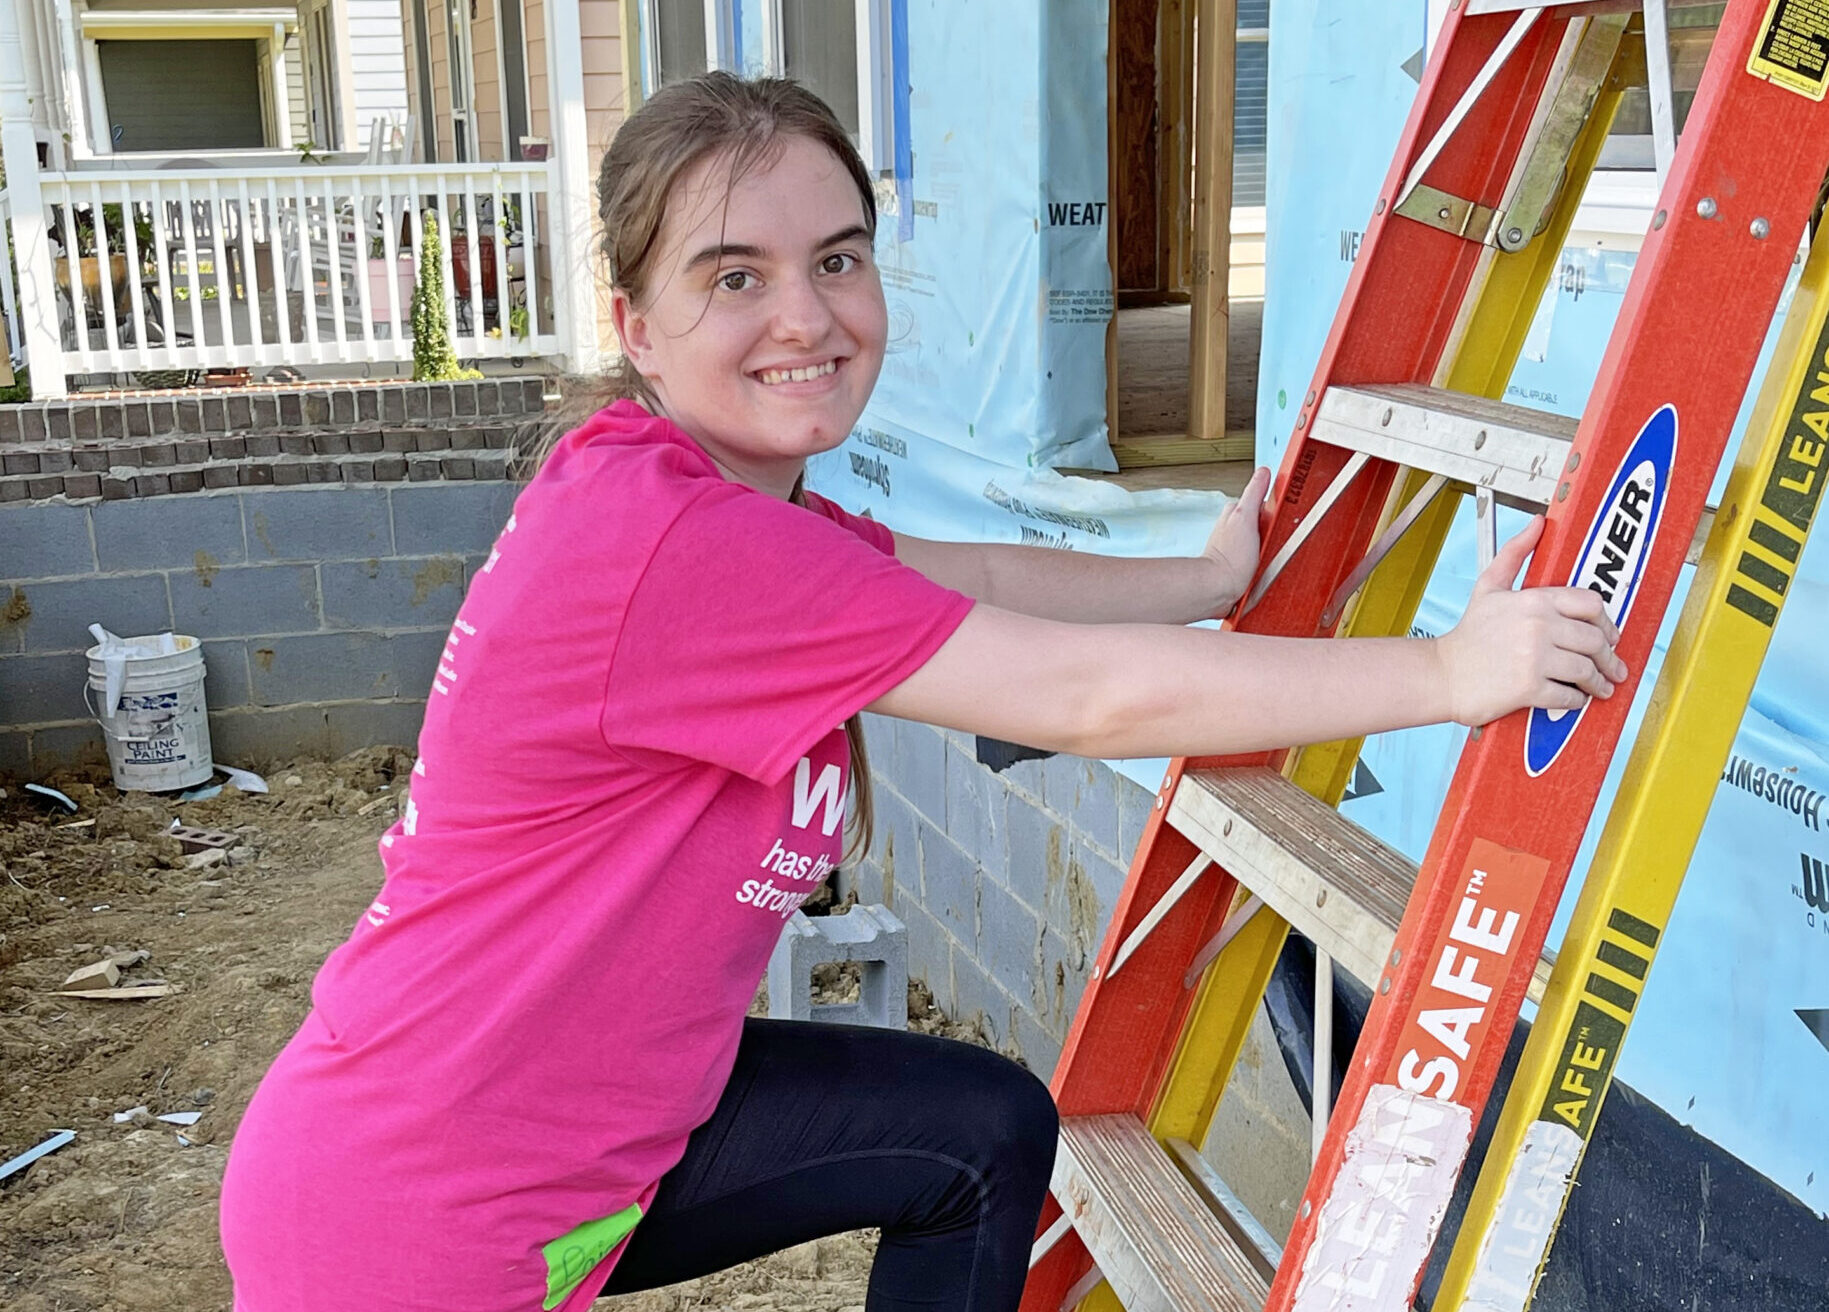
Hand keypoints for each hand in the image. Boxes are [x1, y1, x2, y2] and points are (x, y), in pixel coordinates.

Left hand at [1202, 466, 1271, 615]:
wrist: (1220, 590)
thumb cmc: (1229, 558)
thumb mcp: (1245, 517)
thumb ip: (1254, 493)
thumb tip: (1263, 472)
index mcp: (1236, 515)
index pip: (1265, 504)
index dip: (1277, 510)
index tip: (1285, 516)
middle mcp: (1236, 531)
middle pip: (1268, 525)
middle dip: (1277, 532)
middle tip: (1279, 542)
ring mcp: (1241, 550)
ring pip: (1267, 544)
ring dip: (1274, 550)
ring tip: (1274, 558)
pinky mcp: (1246, 569)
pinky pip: (1264, 562)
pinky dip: (1269, 565)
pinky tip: (1271, 569)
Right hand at [1435, 516, 1628, 726]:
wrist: (1442, 674)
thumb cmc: (1469, 635)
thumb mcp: (1489, 586)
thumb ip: (1516, 553)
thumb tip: (1538, 524)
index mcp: (1533, 600)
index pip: (1591, 604)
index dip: (1606, 622)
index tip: (1609, 635)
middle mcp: (1537, 626)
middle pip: (1595, 641)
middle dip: (1608, 658)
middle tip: (1611, 668)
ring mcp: (1534, 658)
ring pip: (1586, 670)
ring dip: (1597, 682)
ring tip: (1599, 687)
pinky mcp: (1529, 688)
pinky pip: (1569, 696)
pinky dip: (1576, 700)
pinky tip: (1574, 698)